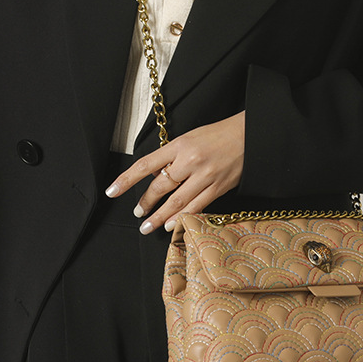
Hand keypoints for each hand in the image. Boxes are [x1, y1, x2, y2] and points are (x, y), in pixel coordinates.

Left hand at [104, 111, 244, 233]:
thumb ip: (172, 156)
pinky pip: (196, 206)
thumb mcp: (190, 138)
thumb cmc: (219, 134)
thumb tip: (154, 176)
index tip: (112, 191)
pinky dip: (181, 218)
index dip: (126, 179)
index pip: (146, 164)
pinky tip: (171, 225)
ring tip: (147, 226)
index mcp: (180, 145)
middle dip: (145, 203)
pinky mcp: (219, 187)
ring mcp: (205, 176)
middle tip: (137, 213)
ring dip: (159, 217)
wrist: (250, 135)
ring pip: (176, 202)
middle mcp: (190, 160)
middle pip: (160, 187)